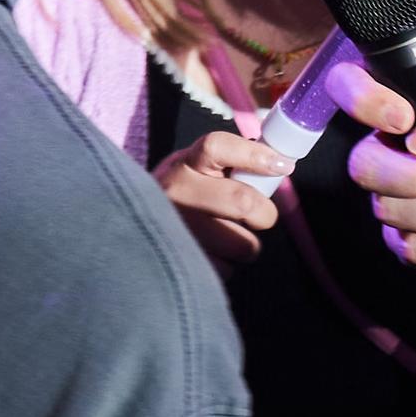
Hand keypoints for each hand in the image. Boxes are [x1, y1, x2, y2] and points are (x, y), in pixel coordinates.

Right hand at [151, 130, 283, 267]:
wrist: (133, 223)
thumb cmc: (182, 195)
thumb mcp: (196, 168)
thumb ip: (230, 163)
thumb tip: (279, 163)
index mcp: (184, 163)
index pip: (218, 147)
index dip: (255, 155)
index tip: (283, 165)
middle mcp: (175, 192)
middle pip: (243, 202)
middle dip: (264, 213)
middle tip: (260, 216)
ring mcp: (174, 229)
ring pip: (242, 243)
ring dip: (247, 244)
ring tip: (229, 236)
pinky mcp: (177, 262)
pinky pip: (227, 269)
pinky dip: (228, 264)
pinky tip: (211, 253)